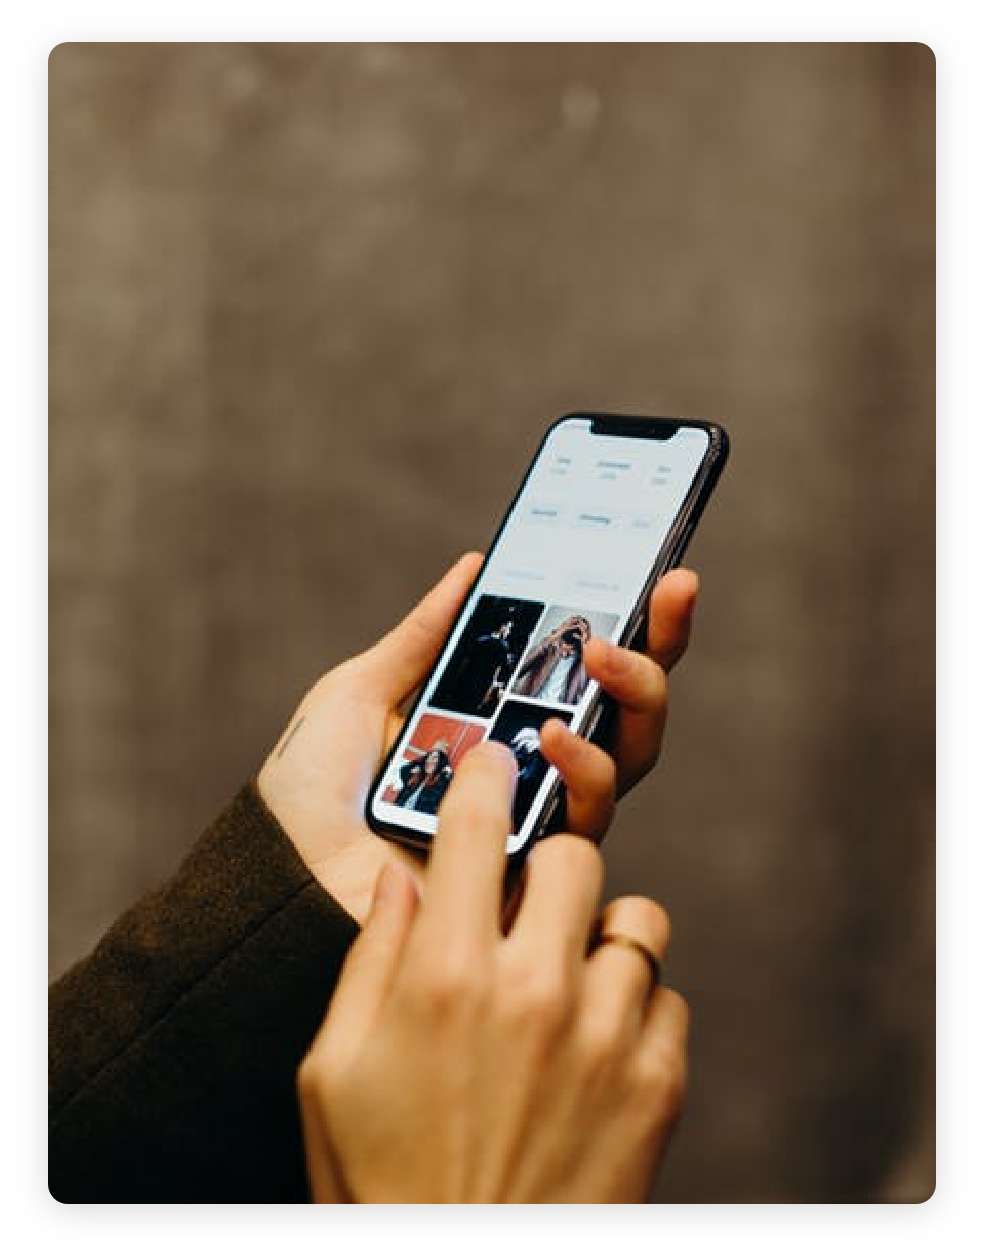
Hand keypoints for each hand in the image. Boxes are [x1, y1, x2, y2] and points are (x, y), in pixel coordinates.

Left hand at [258, 553, 697, 922]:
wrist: (282, 874)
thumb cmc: (312, 791)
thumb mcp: (362, 691)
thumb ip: (425, 636)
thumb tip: (474, 566)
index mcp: (497, 724)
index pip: (584, 672)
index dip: (635, 624)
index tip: (665, 572)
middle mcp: (531, 771)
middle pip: (628, 711)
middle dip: (659, 649)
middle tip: (669, 595)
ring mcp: (538, 819)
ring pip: (628, 758)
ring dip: (632, 698)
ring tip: (602, 658)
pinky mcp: (532, 868)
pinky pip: (588, 819)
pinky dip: (585, 769)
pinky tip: (555, 735)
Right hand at [298, 743, 688, 1201]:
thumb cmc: (380, 1183)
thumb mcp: (332, 1069)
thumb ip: (372, 956)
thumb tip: (403, 873)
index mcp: (447, 976)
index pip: (474, 827)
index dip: (482, 776)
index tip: (490, 759)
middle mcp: (535, 990)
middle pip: (576, 854)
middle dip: (547, 866)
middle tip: (525, 903)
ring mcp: (607, 1036)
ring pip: (636, 918)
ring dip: (598, 935)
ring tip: (565, 977)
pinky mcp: (658, 1085)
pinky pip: (668, 995)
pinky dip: (636, 1005)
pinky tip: (594, 1042)